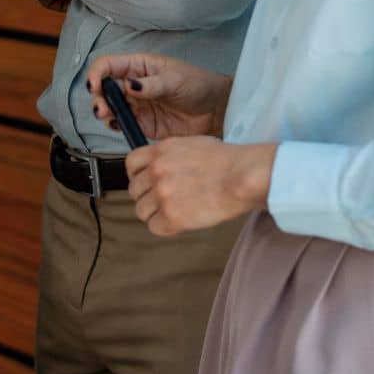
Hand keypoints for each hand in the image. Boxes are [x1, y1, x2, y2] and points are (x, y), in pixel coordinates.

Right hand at [87, 52, 231, 140]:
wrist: (216, 111)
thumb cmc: (198, 85)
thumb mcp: (175, 80)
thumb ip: (151, 85)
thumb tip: (128, 85)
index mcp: (139, 66)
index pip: (109, 65)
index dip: (97, 73)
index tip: (94, 85)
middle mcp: (133, 84)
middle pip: (105, 87)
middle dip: (98, 96)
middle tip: (102, 107)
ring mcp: (137, 104)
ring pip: (110, 106)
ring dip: (104, 111)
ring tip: (108, 116)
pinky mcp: (142, 122)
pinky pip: (122, 123)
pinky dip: (115, 124)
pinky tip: (117, 124)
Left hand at [126, 136, 276, 235]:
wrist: (241, 177)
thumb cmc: (227, 161)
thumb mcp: (192, 144)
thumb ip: (170, 155)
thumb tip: (163, 164)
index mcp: (160, 151)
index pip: (131, 164)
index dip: (137, 176)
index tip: (146, 184)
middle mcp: (156, 171)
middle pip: (134, 191)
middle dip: (148, 197)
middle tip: (165, 202)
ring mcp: (162, 194)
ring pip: (141, 211)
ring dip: (155, 214)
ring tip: (174, 213)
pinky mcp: (171, 216)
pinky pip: (154, 227)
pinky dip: (166, 228)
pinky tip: (179, 223)